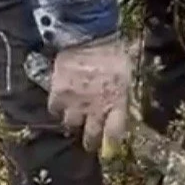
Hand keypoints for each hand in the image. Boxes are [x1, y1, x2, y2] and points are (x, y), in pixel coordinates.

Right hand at [46, 36, 131, 152]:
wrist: (89, 36)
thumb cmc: (114, 53)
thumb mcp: (129, 75)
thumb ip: (125, 96)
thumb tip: (127, 109)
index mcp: (117, 103)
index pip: (114, 134)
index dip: (111, 144)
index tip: (109, 149)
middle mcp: (96, 109)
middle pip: (91, 137)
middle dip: (90, 141)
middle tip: (89, 140)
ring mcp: (75, 103)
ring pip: (71, 124)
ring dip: (74, 121)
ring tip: (76, 114)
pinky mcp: (58, 95)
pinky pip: (55, 110)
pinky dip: (58, 107)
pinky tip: (63, 100)